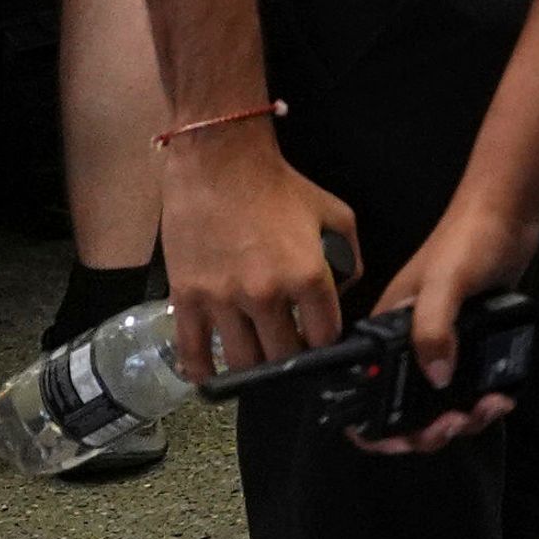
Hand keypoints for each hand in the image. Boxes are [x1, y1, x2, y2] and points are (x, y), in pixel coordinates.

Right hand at [161, 118, 357, 379]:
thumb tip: (345, 291)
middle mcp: (267, 295)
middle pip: (284, 356)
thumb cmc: (278, 185)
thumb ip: (351, 256)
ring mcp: (223, 300)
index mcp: (308, 275)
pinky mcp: (187, 298)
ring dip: (252, 366)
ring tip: (256, 359)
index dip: (325, 342)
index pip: (324, 336)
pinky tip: (210, 375)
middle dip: (291, 357)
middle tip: (288, 349)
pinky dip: (202, 370)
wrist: (219, 163)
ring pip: (242, 362)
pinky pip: (192, 351)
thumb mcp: (335, 213)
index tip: (319, 338)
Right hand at [352, 191, 538, 455]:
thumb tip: (436, 379)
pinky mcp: (468, 342)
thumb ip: (433, 329)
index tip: (405, 440)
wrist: (508, 213)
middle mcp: (408, 343)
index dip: (375, 427)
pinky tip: (499, 396)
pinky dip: (481, 400)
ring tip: (487, 409)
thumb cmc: (468, 237)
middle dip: (428, 431)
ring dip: (461, 420)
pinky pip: (467, 386)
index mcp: (386, 332)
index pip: (364, 393)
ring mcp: (440, 344)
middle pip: (404, 410)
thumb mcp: (446, 283)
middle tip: (456, 423)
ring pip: (440, 403)